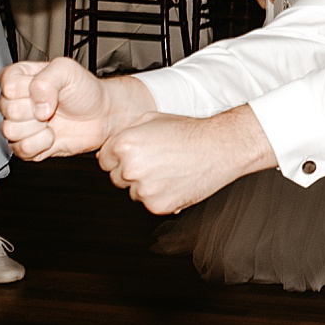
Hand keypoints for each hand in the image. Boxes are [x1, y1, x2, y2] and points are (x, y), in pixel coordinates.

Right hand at [0, 57, 151, 159]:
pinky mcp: (27, 146)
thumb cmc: (84, 89)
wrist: (102, 114)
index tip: (49, 90)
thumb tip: (37, 106)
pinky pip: (20, 150)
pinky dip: (40, 144)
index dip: (30, 90)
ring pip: (9, 131)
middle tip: (53, 106)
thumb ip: (46, 79)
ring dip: (36, 128)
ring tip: (51, 120)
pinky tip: (52, 135)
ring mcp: (19, 125)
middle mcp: (13, 101)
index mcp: (17, 78)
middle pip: (8, 110)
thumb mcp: (67, 70)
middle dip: (35, 110)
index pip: (8, 86)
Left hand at [97, 106, 276, 214]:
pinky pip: (150, 203)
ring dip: (146, 184)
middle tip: (155, 162)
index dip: (119, 157)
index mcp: (124, 145)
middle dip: (131, 171)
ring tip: (168, 170)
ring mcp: (144, 189)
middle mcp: (130, 168)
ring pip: (133, 192)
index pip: (104, 160)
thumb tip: (111, 146)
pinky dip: (161, 196)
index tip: (135, 156)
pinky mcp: (158, 206)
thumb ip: (125, 132)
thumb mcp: (151, 118)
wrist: (219, 147)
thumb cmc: (189, 132)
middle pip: (116, 178)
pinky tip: (174, 180)